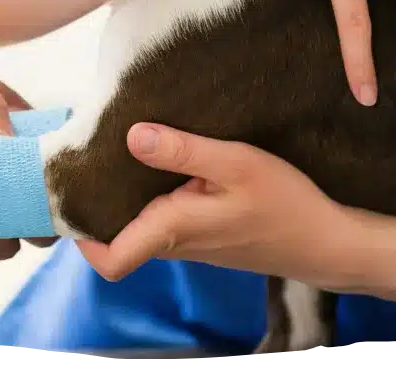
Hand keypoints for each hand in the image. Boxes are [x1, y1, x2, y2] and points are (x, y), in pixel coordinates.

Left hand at [76, 123, 358, 289]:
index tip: (69, 192)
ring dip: (124, 195)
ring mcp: (190, 243)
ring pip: (139, 226)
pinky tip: (160, 160)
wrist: (326, 242)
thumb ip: (183, 150)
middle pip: (116, 237)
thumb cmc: (284, 203)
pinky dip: (151, 195)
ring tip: (116, 148)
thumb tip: (132, 136)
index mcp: (174, 230)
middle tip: (87, 154)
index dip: (80, 235)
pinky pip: (162, 219)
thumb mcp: (235, 163)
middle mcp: (175, 243)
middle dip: (96, 202)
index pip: (110, 259)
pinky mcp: (205, 235)